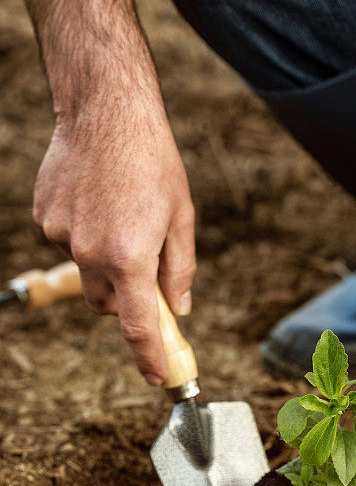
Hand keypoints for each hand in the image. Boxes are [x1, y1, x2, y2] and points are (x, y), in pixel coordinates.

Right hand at [33, 100, 195, 384]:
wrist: (106, 109)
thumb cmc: (153, 160)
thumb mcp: (181, 217)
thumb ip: (180, 270)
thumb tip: (178, 308)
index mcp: (130, 257)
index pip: (139, 326)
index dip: (150, 357)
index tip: (158, 376)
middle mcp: (91, 253)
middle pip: (106, 304)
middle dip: (124, 300)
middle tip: (141, 272)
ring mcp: (62, 235)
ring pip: (86, 271)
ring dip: (104, 261)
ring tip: (119, 214)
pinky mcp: (45, 217)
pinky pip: (68, 240)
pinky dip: (85, 233)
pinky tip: (97, 199)